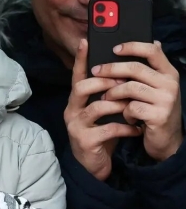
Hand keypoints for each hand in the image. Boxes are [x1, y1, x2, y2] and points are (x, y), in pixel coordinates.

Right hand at [64, 39, 142, 180]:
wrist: (95, 167)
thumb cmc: (102, 135)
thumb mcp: (105, 113)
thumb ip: (110, 95)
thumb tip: (124, 74)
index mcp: (77, 101)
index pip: (77, 75)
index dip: (80, 59)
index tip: (86, 41)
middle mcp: (72, 110)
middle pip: (82, 87)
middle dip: (104, 82)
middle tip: (123, 81)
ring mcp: (76, 125)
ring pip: (96, 107)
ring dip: (118, 105)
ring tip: (132, 107)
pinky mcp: (85, 141)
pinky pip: (108, 128)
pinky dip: (125, 128)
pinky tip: (136, 129)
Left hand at [95, 41, 182, 160]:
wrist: (166, 139)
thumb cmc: (153, 109)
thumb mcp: (152, 87)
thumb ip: (145, 69)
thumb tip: (135, 44)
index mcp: (168, 72)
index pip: (152, 51)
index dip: (132, 46)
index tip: (114, 48)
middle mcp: (170, 83)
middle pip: (135, 68)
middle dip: (111, 69)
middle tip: (95, 71)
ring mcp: (166, 100)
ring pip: (130, 87)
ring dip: (113, 92)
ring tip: (106, 97)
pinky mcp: (159, 116)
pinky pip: (132, 107)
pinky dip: (124, 112)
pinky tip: (125, 117)